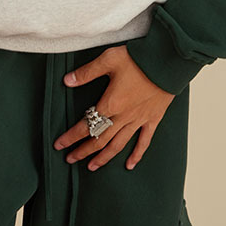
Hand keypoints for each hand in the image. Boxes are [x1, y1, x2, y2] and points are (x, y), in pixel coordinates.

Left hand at [54, 45, 173, 170]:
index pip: (85, 125)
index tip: (59, 145)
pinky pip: (144, 141)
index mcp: (110, 103)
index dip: (71, 137)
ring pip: (118, 145)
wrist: (167, 60)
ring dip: (103, 157)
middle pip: (99, 139)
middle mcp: (123, 116)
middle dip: (83, 151)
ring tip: (92, 167)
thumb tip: (67, 81)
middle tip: (70, 159)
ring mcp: (139, 120)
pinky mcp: (153, 119)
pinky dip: (136, 155)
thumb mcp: (108, 59)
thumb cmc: (138, 58)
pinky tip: (129, 165)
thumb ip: (87, 72)